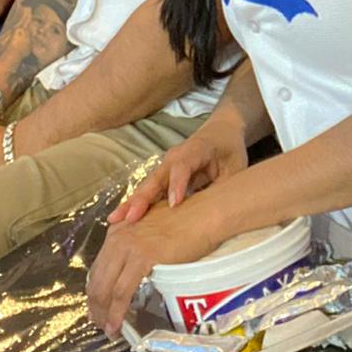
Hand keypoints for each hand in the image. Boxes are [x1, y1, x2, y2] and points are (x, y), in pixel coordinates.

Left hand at [87, 192, 225, 331]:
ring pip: (105, 288)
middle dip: (95, 306)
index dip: (95, 291)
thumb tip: (135, 271)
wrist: (206, 214)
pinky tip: (116, 326)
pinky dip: (116, 313)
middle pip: (96, 279)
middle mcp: (118, 238)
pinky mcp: (141, 258)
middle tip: (100, 324)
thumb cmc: (187, 222)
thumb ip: (140, 247)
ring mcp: (128, 247)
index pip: (97, 267)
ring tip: (109, 330)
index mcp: (118, 231)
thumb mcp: (153, 231)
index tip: (98, 308)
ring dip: (103, 313)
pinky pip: (122, 292)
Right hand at [108, 121, 249, 227]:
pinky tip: (121, 219)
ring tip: (115, 220)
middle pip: (157, 177)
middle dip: (143, 197)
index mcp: (195, 151)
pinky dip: (135, 203)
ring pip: (147, 185)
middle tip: (131, 217)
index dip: (177, 185)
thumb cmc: (229, 150)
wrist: (221, 131)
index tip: (174, 204)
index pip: (183, 167)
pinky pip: (148, 190)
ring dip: (132, 202)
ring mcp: (165, 166)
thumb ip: (225, 187)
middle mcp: (175, 157)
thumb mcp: (235, 168)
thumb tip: (218, 212)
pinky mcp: (162, 175)